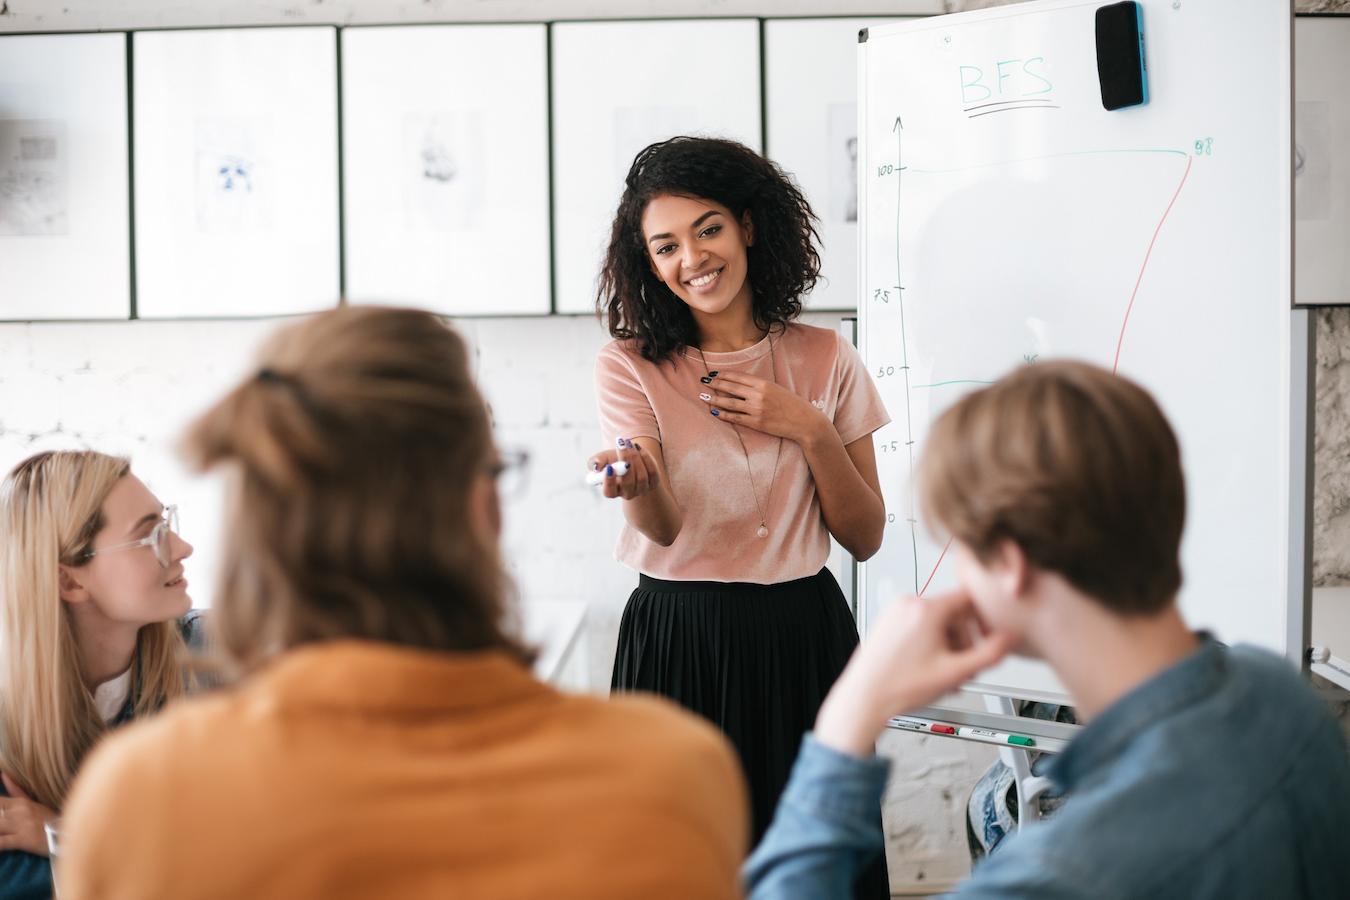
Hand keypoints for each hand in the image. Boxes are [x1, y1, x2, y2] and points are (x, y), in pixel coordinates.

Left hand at [0, 772, 57, 855]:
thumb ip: (16, 790)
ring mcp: (20, 825)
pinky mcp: (22, 839)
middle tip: (2, 821)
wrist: (66, 833)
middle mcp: (18, 811)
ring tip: (1, 830)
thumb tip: (3, 774)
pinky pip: (2, 843)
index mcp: (20, 802)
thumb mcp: (33, 802)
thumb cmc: (48, 818)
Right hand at [587, 438, 660, 500]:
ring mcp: (641, 489)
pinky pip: (652, 471)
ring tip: (629, 444)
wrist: (630, 459)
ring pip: (641, 476)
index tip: (609, 467)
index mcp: (612, 490)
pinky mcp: (653, 482)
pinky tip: (639, 448)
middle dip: (625, 462)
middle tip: (621, 445)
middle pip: (628, 483)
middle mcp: (627, 493)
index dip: (609, 481)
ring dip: (635, 457)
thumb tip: (596, 467)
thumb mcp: (602, 459)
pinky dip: (646, 458)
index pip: (609, 492)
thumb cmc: (613, 461)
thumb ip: (595, 462)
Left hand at [699, 372, 826, 443]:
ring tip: (703, 397)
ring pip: (729, 403)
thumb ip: (758, 386)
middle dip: (715, 384)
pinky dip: (723, 415)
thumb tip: (738, 385)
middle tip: (704, 383)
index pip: (738, 377)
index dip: (723, 375)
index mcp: (763, 383)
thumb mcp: (776, 388)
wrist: (804, 421)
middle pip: (730, 387)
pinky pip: (735, 418)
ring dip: (714, 399)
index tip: (713, 374)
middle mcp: (758, 395)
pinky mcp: (756, 423)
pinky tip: (715, 412)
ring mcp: (756, 409)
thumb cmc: (791, 404)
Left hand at [814, 591, 1014, 756]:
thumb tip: (1011, 638)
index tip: (990, 635)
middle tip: (966, 667)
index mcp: (926, 609)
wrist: (864, 699)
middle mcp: (909, 603)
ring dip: (948, 645)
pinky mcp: (887, 623)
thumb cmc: (900, 687)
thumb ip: (990, 653)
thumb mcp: (956, 672)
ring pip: (937, 621)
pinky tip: (930, 668)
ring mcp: (895, 612)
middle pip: (954, 612)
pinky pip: (918, 625)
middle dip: (965, 640)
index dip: (986, 617)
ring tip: (946, 673)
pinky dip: (930, 643)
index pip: (970, 597)